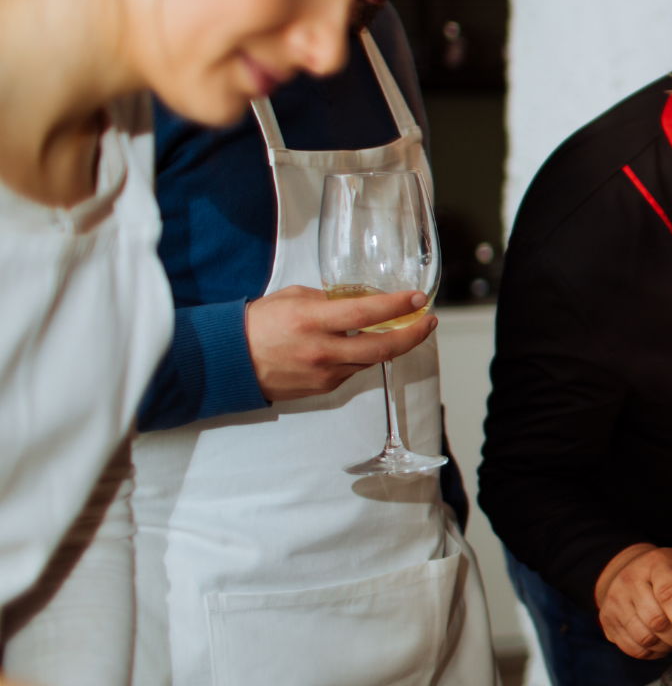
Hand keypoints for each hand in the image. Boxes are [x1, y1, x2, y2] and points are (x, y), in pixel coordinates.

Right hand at [246, 285, 436, 401]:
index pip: (366, 313)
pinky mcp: (323, 388)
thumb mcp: (294, 298)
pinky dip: (365, 356)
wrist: (229, 361)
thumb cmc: (259, 323)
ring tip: (405, 329)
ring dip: (392, 345)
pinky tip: (368, 344)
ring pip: (371, 359)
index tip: (417, 299)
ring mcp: (324, 373)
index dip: (397, 306)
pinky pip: (354, 370)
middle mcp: (321, 350)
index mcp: (311, 320)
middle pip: (382, 346)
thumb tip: (363, 301)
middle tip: (428, 321)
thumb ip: (330, 300)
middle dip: (413, 334)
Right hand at [594, 545, 671, 657]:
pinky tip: (660, 644)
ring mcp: (615, 601)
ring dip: (666, 647)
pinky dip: (651, 653)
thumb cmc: (667, 572)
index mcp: (657, 564)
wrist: (626, 568)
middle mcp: (631, 580)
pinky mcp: (607, 620)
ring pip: (643, 637)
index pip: (670, 594)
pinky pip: (632, 648)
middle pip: (656, 621)